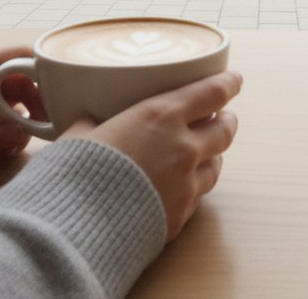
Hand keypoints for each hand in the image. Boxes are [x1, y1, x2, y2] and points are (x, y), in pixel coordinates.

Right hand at [67, 71, 241, 240]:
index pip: (211, 93)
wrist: (76, 228)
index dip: (228, 84)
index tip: (235, 79)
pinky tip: (179, 188)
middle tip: (223, 116)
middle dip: (226, 120)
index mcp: (160, 117)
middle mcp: (182, 149)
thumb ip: (94, 124)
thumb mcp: (78, 134)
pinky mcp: (179, 217)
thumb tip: (89, 122)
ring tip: (204, 153)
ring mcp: (185, 186)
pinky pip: (195, 198)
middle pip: (224, 130)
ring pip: (216, 166)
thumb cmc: (73, 174)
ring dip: (213, 156)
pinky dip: (192, 188)